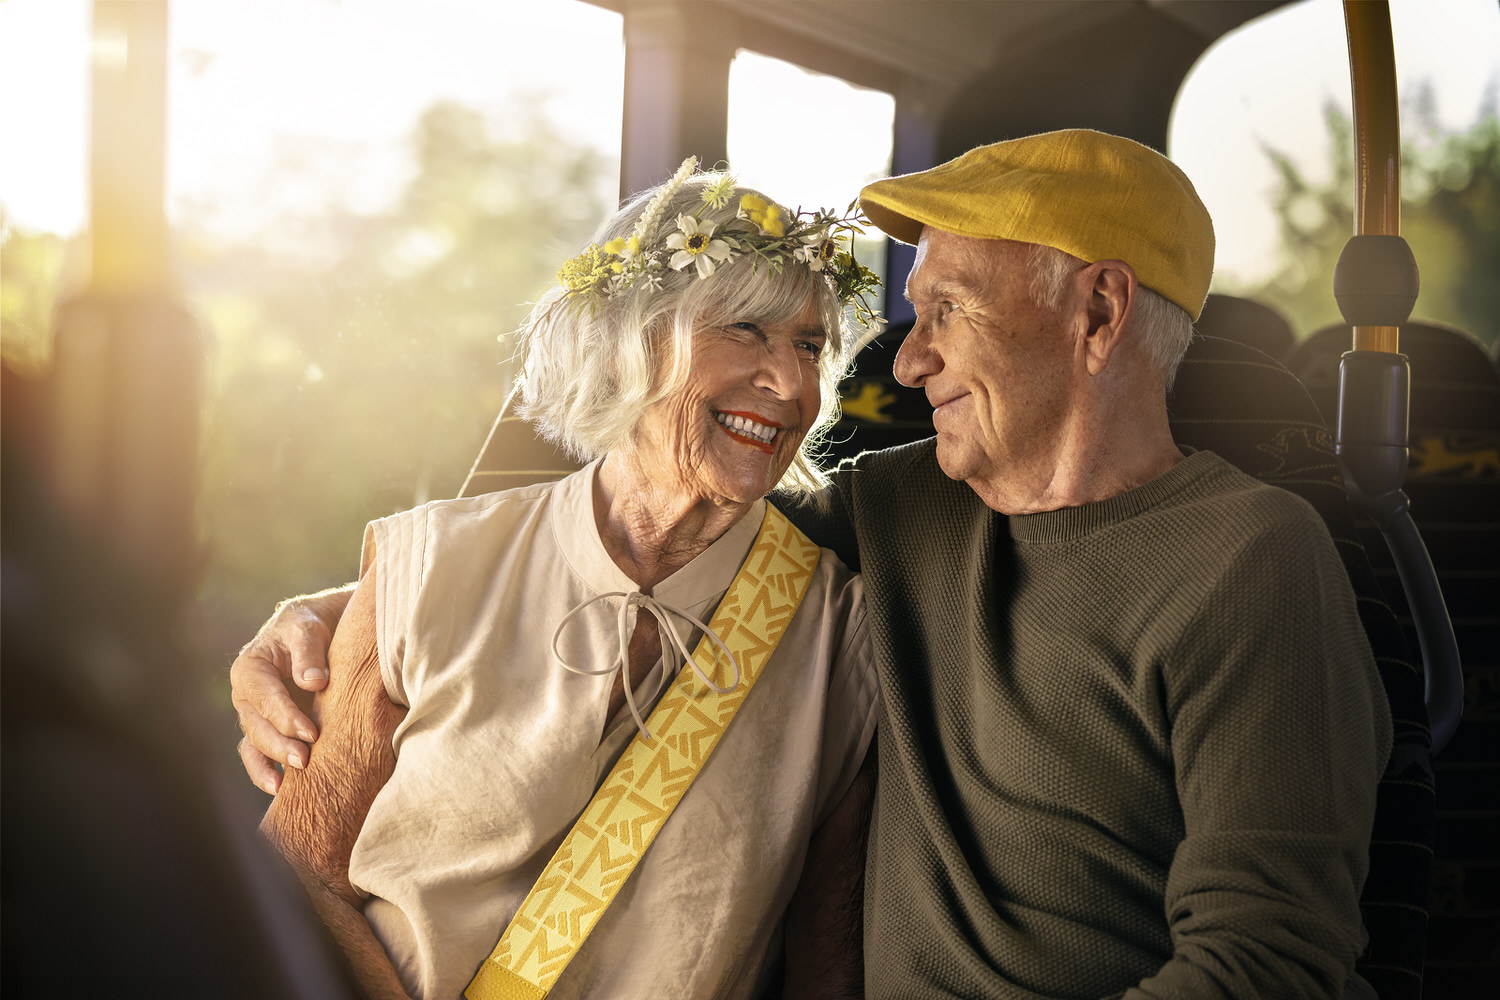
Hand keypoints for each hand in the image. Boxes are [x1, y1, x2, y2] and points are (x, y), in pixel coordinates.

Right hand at [231, 586, 353, 793]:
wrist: (315, 631)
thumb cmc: (308, 627)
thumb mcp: (308, 629)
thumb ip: (309, 652)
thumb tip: (314, 682)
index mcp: (250, 670)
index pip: (265, 697)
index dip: (286, 717)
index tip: (312, 733)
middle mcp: (246, 697)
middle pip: (257, 727)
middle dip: (280, 746)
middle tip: (305, 760)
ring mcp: (254, 716)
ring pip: (256, 745)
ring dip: (272, 764)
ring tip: (290, 785)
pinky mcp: (267, 730)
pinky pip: (259, 756)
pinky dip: (266, 773)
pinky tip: (284, 791)